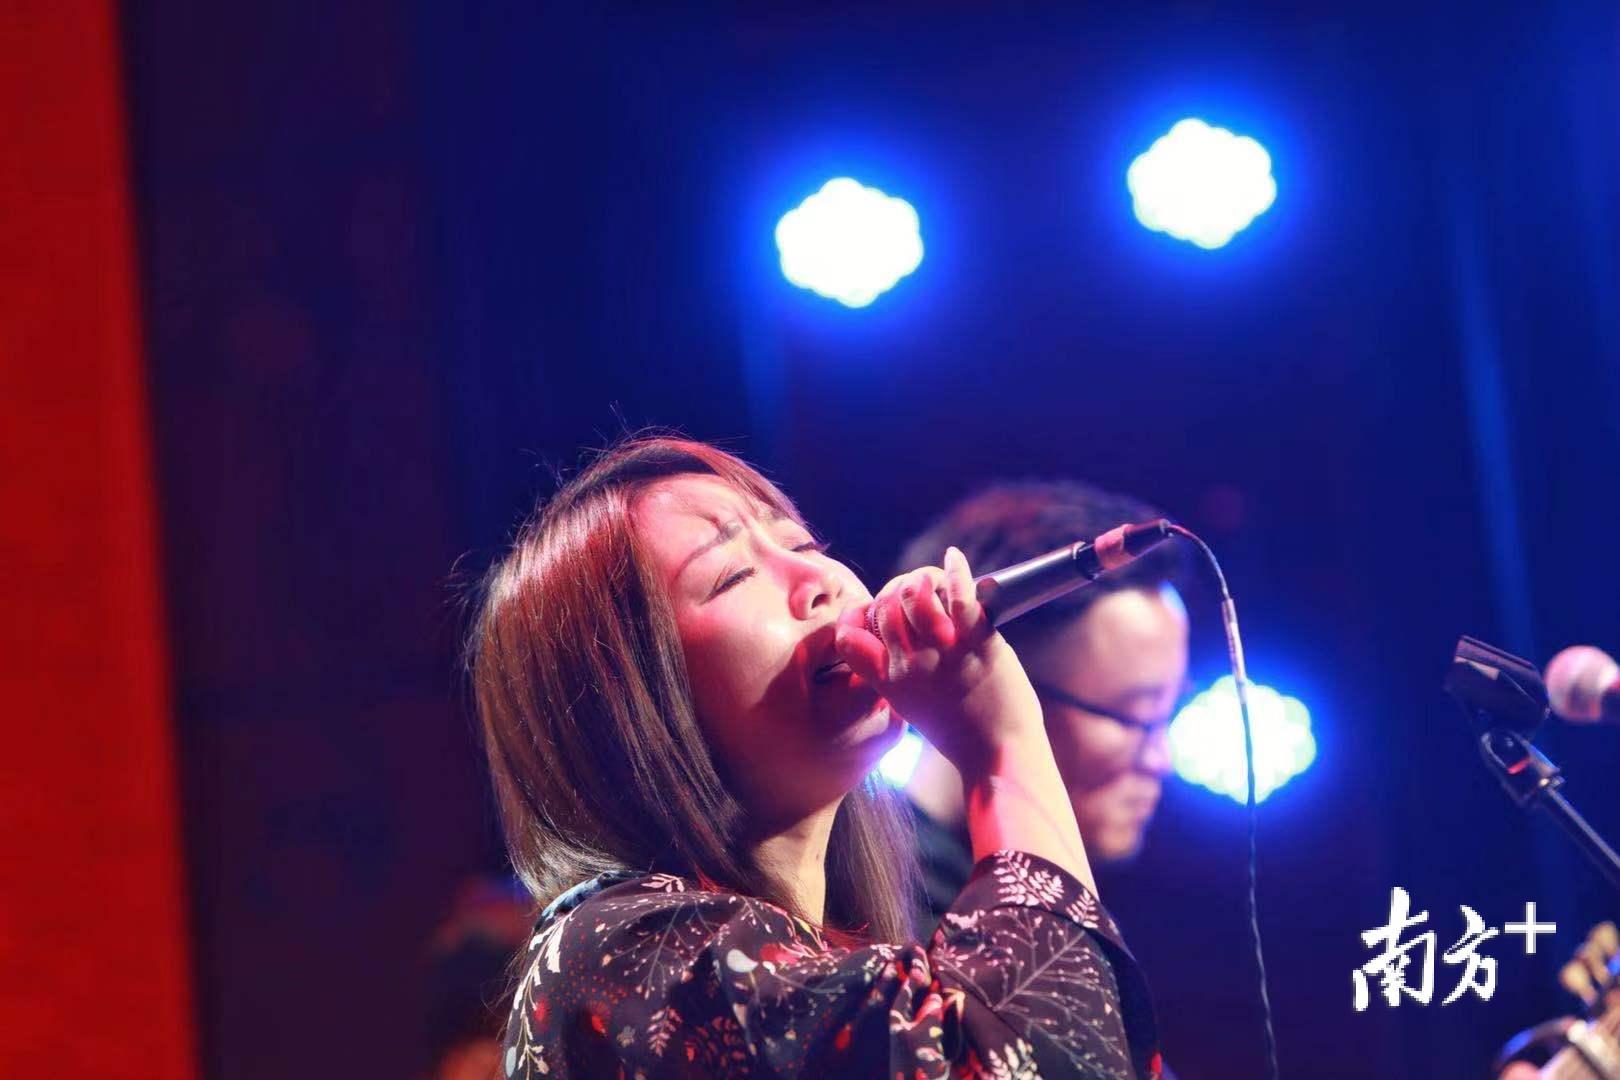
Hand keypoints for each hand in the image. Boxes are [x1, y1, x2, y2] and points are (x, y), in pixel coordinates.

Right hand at [833, 546, 1042, 772]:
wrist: (1000, 758)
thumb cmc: (965, 737)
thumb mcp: (914, 710)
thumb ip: (898, 677)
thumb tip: (898, 640)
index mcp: (890, 683)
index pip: (849, 636)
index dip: (860, 616)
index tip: (877, 610)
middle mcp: (908, 665)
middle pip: (885, 606)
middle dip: (898, 589)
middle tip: (920, 590)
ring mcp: (941, 652)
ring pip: (914, 594)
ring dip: (923, 579)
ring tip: (936, 580)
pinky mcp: (976, 642)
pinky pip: (958, 595)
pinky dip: (954, 571)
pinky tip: (955, 559)